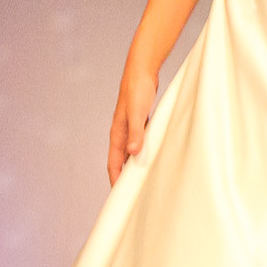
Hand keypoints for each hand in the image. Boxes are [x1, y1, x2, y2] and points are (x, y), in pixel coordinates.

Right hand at [107, 60, 157, 186]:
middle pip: (120, 160)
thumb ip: (136, 133)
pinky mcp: (139, 121)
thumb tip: (133, 153)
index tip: (120, 196)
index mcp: (117, 134)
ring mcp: (129, 127)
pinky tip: (152, 155)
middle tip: (133, 193)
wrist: (141, 70)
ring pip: (130, 152)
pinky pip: (139, 142)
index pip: (113, 163)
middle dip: (124, 176)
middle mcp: (121, 133)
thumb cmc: (138, 90)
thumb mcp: (138, 113)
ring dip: (134, 164)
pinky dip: (143, 151)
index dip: (116, 180)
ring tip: (143, 179)